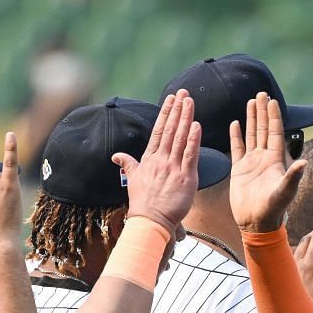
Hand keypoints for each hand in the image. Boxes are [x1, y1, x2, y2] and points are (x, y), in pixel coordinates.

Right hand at [119, 90, 200, 238]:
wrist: (150, 220)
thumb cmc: (142, 202)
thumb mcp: (133, 179)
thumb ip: (127, 164)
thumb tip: (116, 155)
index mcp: (150, 158)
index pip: (159, 130)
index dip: (166, 113)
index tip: (171, 99)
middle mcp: (161, 159)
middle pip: (170, 129)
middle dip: (178, 109)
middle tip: (184, 93)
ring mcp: (173, 167)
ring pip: (180, 138)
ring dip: (186, 118)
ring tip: (190, 102)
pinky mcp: (185, 178)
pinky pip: (190, 155)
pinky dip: (193, 140)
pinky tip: (196, 126)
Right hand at [227, 94, 305, 235]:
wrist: (256, 224)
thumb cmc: (273, 210)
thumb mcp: (285, 192)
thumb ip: (293, 177)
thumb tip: (304, 163)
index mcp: (275, 160)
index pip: (275, 132)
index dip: (274, 116)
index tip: (272, 100)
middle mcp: (264, 158)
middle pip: (264, 129)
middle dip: (263, 111)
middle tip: (261, 93)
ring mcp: (251, 163)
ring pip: (252, 135)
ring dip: (251, 119)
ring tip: (250, 102)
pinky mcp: (239, 170)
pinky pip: (237, 148)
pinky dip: (236, 136)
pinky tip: (235, 123)